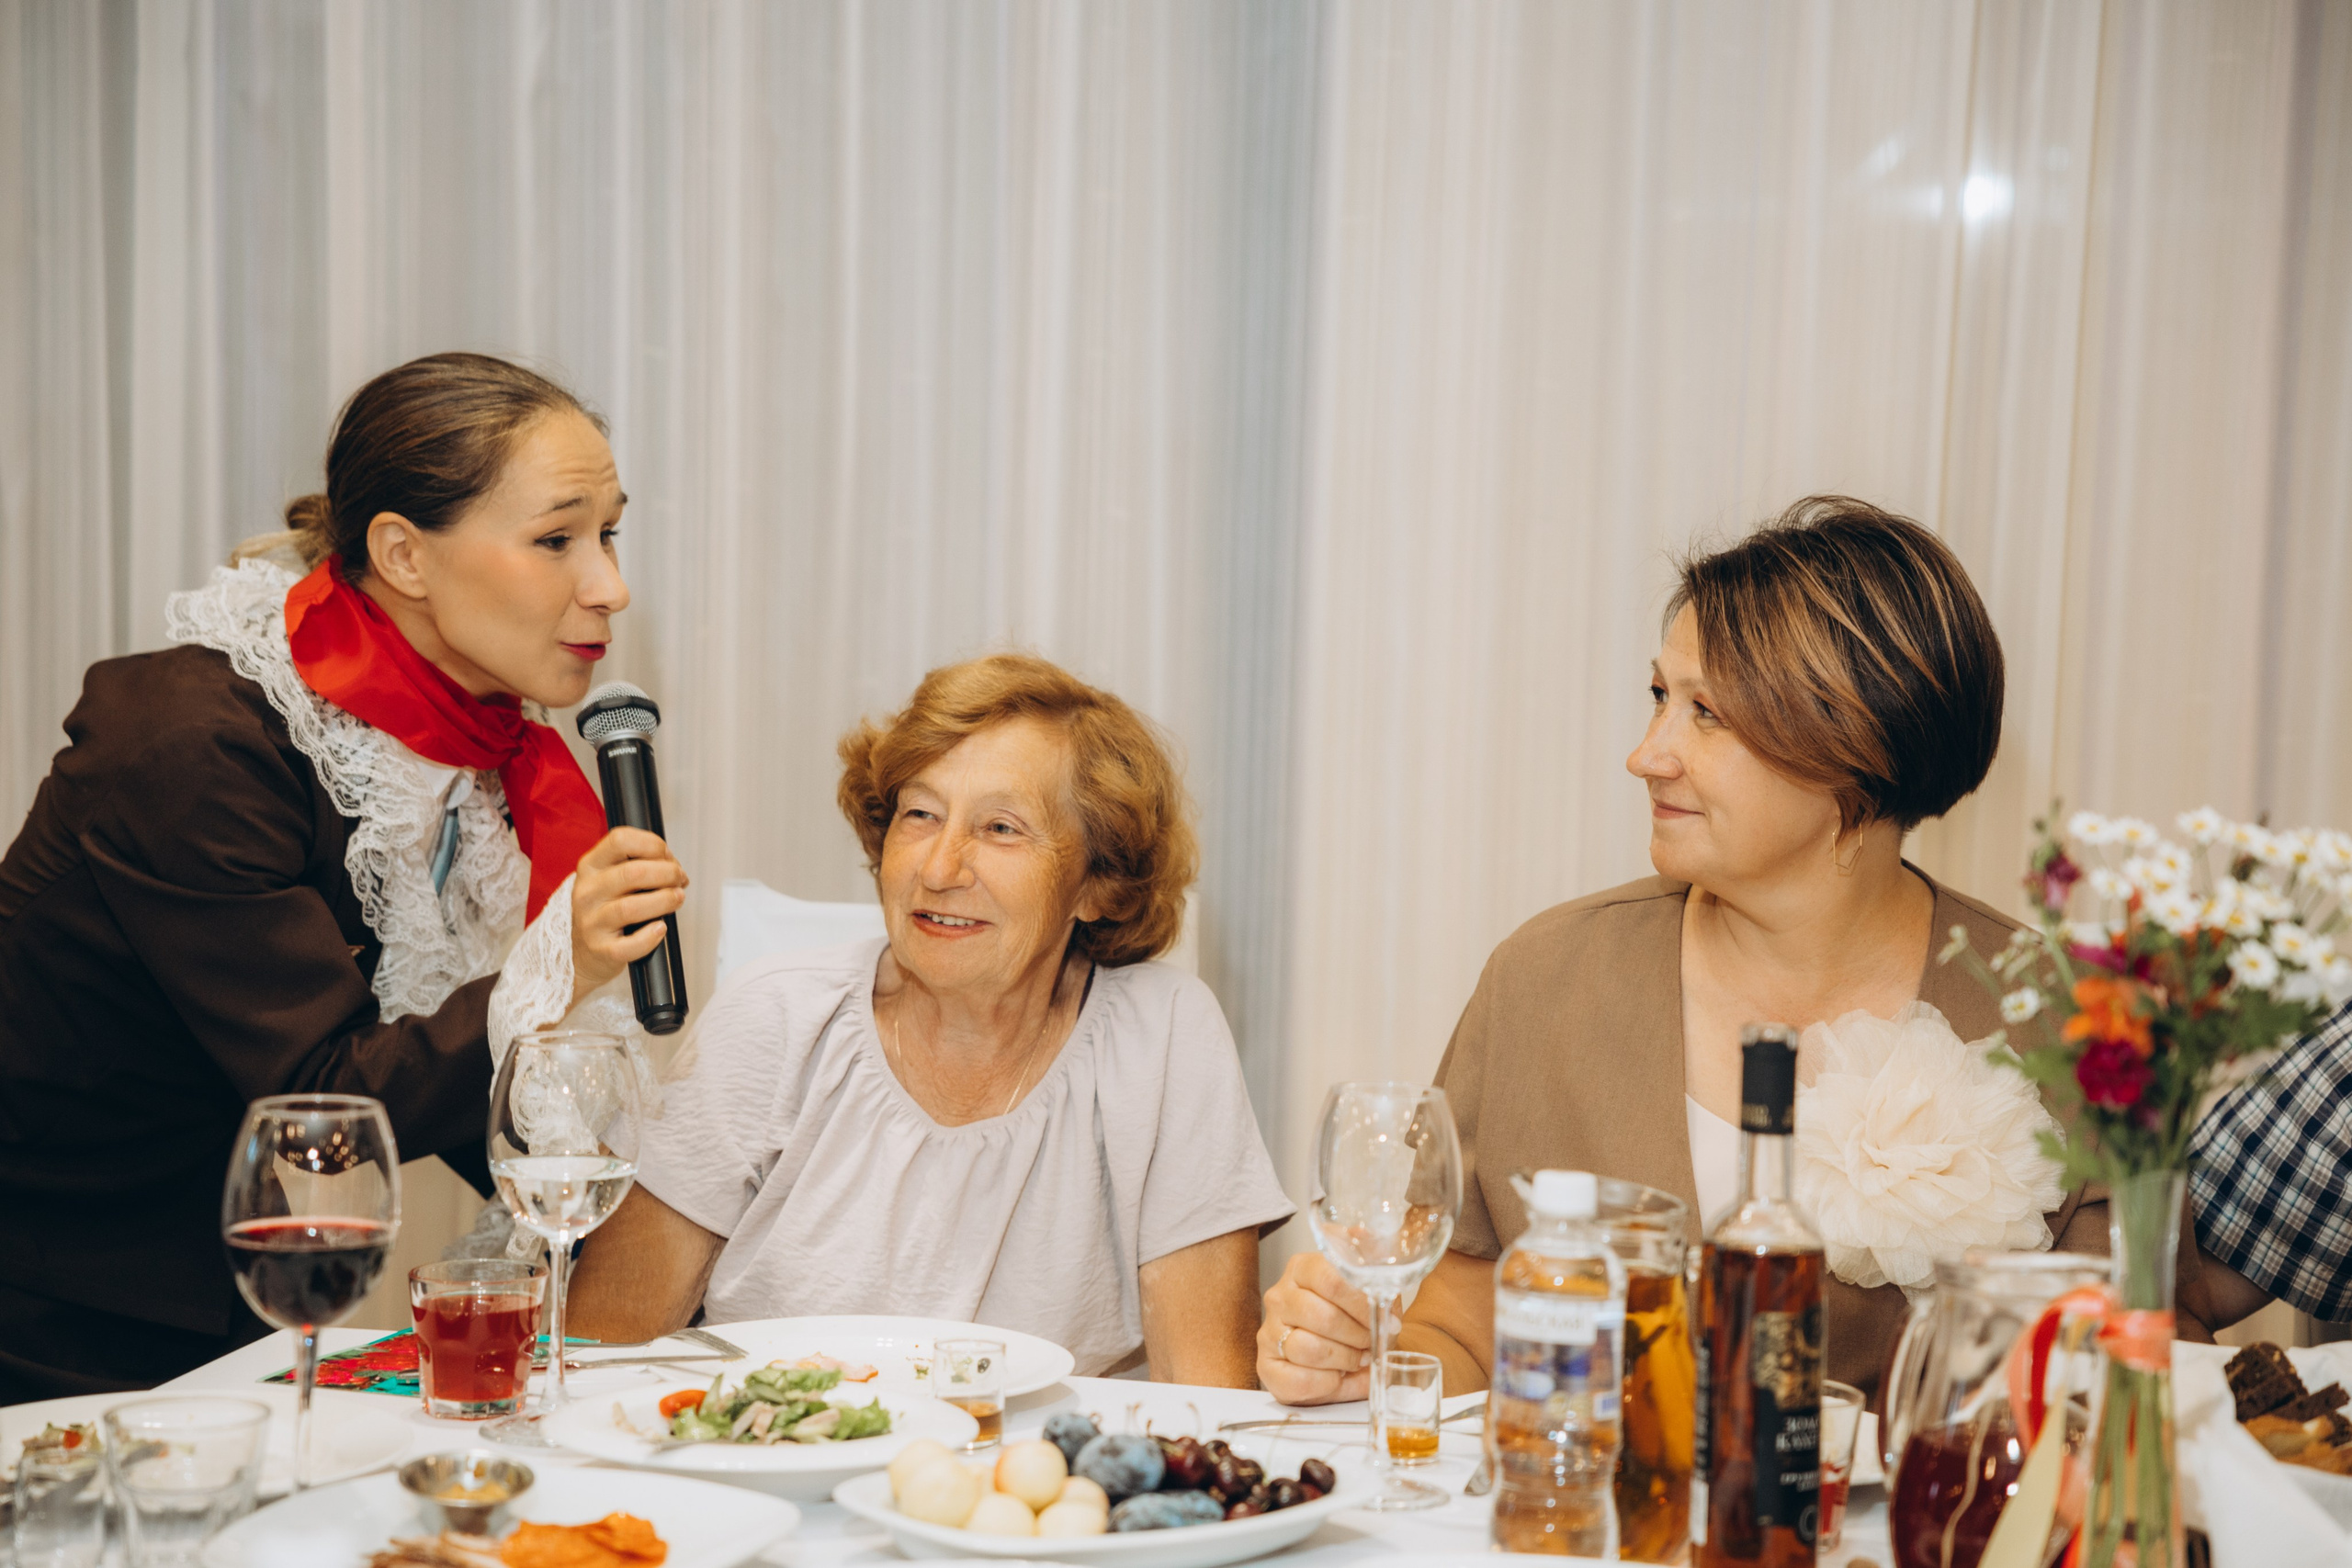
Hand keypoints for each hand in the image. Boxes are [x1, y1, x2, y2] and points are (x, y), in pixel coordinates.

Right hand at [570, 827, 687, 1005]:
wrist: (582, 952)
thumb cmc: (606, 909)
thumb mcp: (611, 878)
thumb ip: (638, 864)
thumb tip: (672, 865)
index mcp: (590, 866)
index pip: (620, 840)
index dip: (652, 844)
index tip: (667, 856)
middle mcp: (587, 892)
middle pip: (632, 873)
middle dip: (667, 873)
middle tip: (679, 880)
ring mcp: (591, 922)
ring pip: (631, 907)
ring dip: (664, 900)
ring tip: (676, 899)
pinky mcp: (602, 950)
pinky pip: (631, 944)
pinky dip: (652, 936)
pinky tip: (660, 928)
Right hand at [1257, 1251, 1387, 1404]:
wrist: (1348, 1354)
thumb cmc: (1359, 1320)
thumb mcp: (1372, 1288)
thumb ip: (1376, 1266)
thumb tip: (1379, 1258)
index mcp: (1303, 1268)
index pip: (1330, 1279)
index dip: (1361, 1304)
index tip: (1383, 1318)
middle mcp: (1280, 1296)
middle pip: (1321, 1316)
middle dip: (1356, 1335)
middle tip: (1371, 1343)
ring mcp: (1269, 1331)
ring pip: (1308, 1349)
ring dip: (1343, 1360)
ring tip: (1356, 1359)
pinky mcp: (1266, 1366)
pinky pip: (1298, 1380)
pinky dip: (1327, 1383)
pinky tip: (1337, 1376)